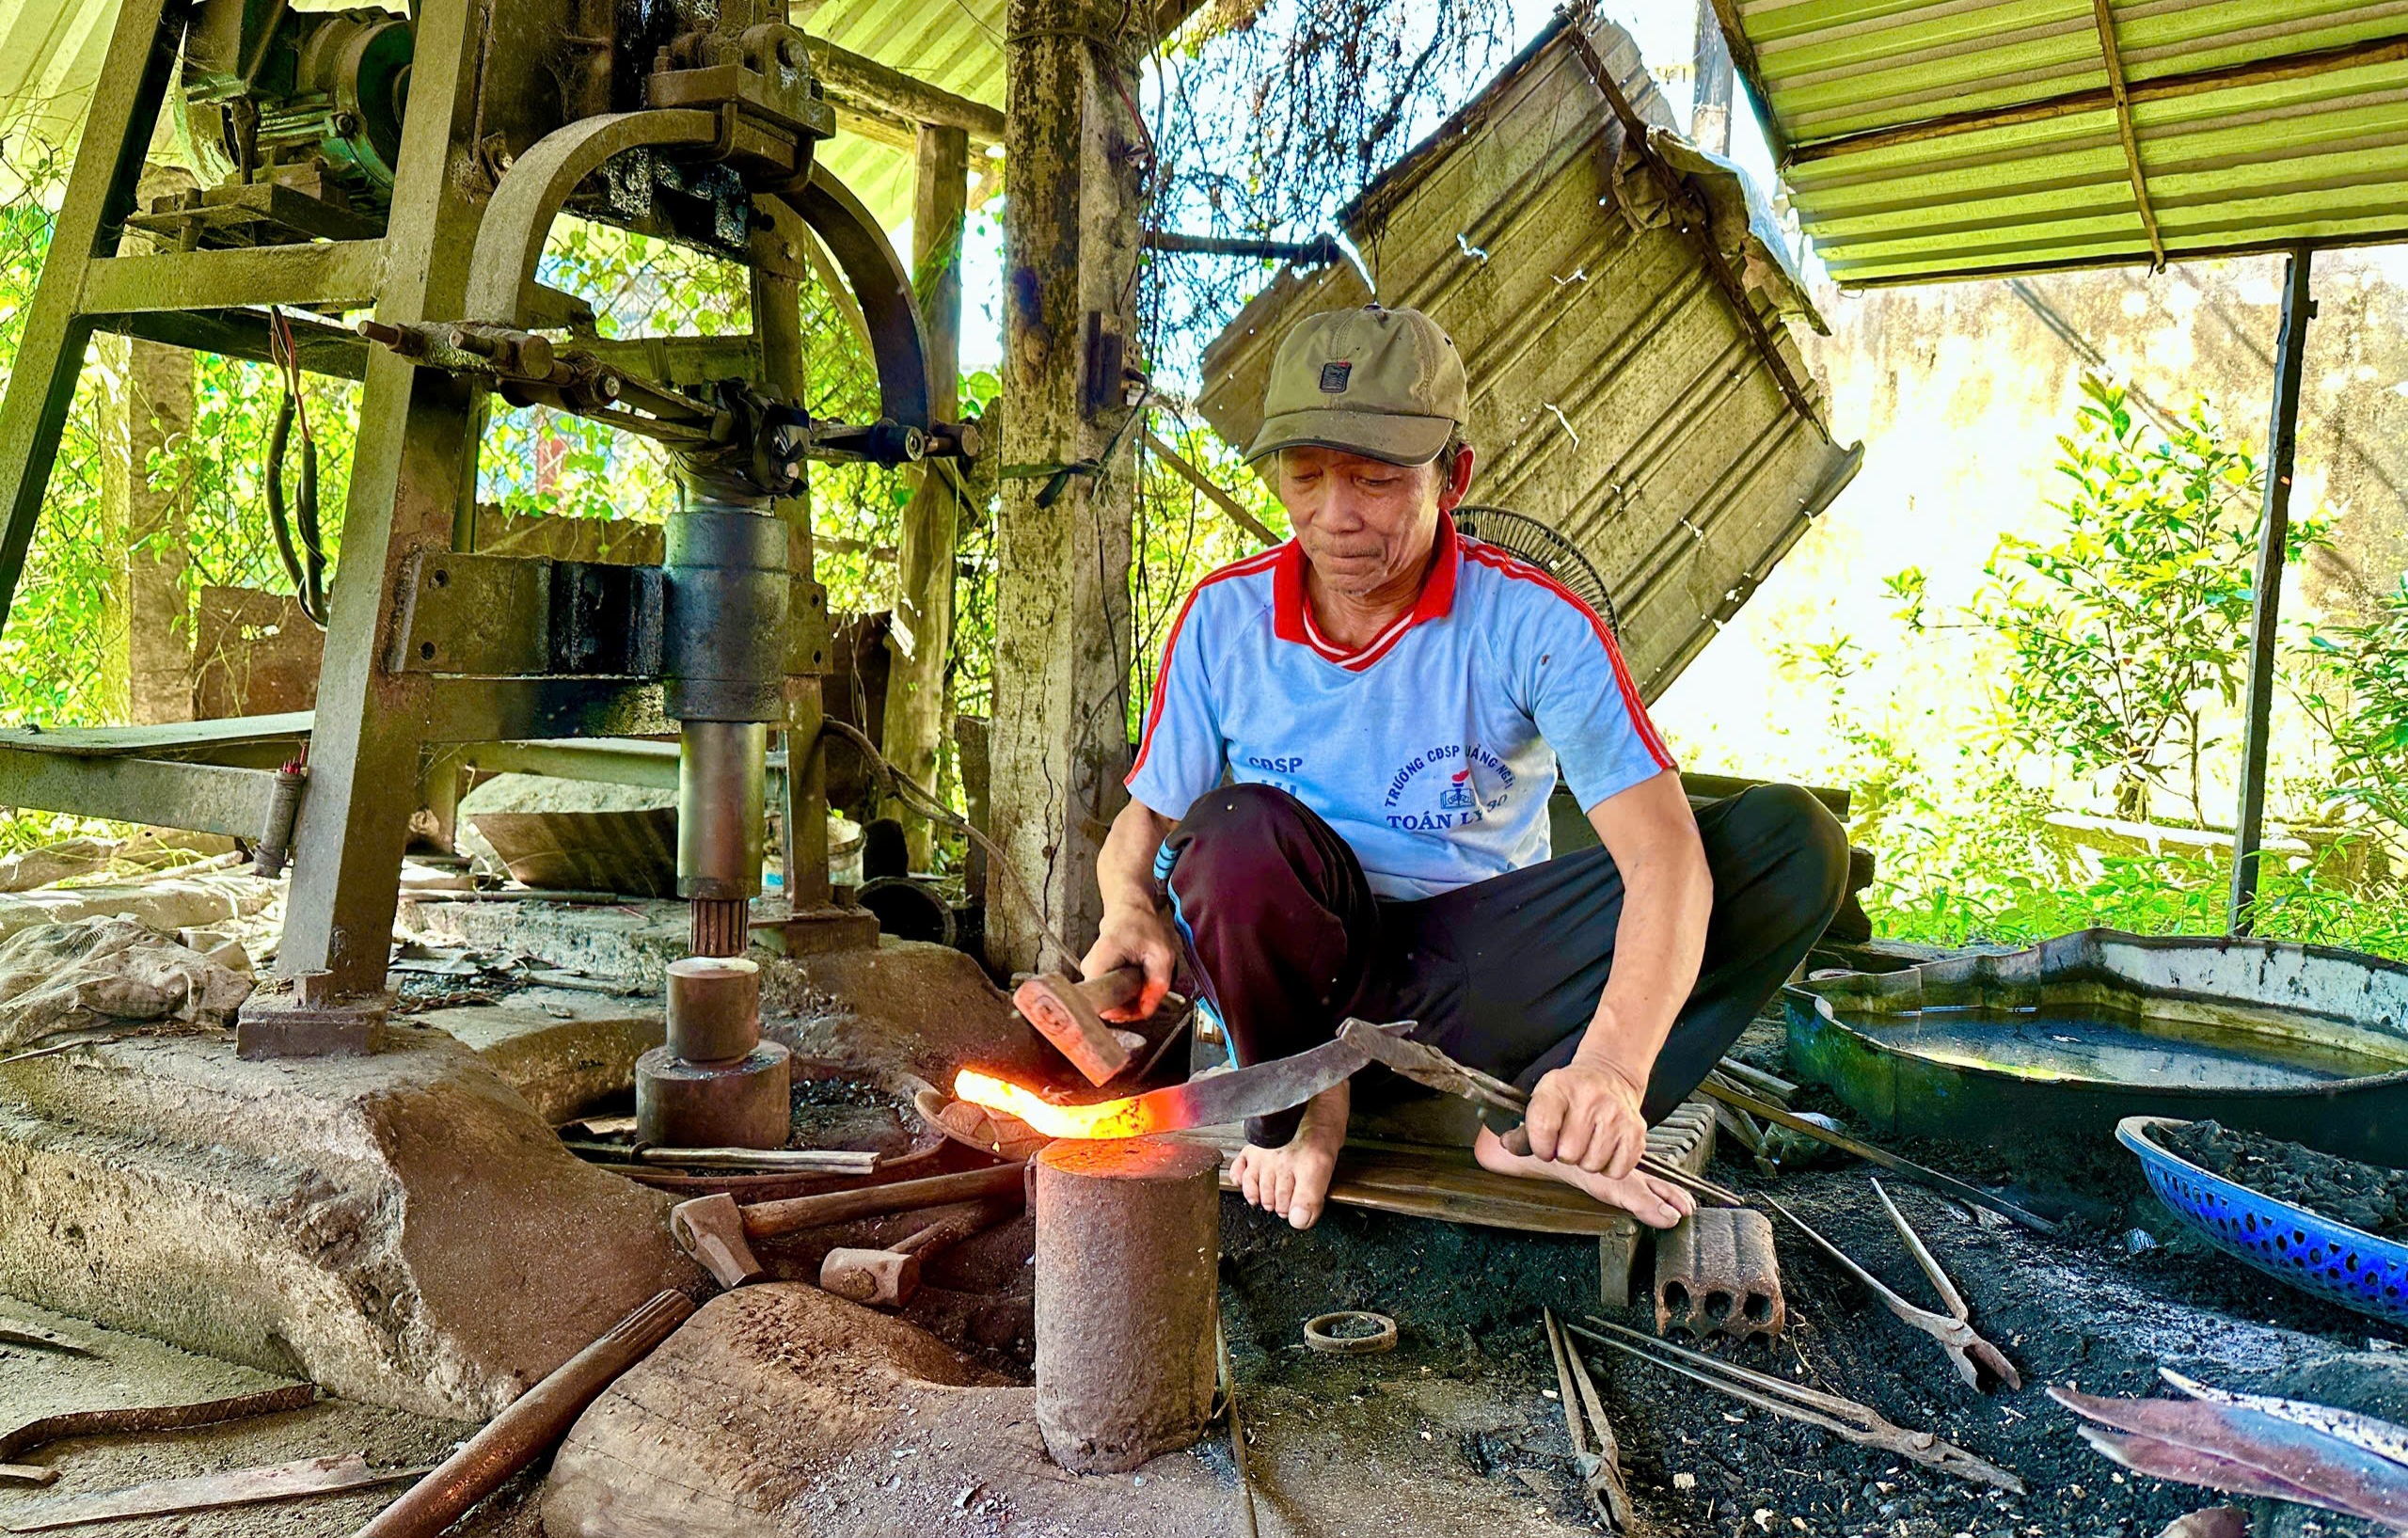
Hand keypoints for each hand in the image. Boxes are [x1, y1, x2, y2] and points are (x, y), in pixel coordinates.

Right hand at [1078, 902, 1177, 1020]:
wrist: (1129, 908)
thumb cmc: (1143, 925)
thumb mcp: (1161, 954)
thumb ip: (1157, 985)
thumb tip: (1146, 1011)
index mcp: (1100, 964)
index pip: (1102, 1006)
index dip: (1124, 1012)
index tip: (1140, 1002)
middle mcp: (1088, 971)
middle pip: (1108, 1006)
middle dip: (1132, 1004)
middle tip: (1148, 986)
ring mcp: (1089, 974)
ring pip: (1110, 1001)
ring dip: (1131, 997)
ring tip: (1141, 976)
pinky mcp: (1095, 975)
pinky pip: (1111, 994)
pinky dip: (1127, 991)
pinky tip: (1135, 977)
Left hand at [1521, 1060, 1647, 1176]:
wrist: (1611, 1075)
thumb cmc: (1572, 1092)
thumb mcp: (1543, 1098)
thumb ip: (1524, 1129)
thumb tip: (1509, 1145)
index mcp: (1559, 1088)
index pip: (1542, 1128)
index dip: (1540, 1146)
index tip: (1544, 1144)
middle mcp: (1590, 1099)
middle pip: (1567, 1154)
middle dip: (1564, 1154)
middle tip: (1570, 1140)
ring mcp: (1616, 1115)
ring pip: (1591, 1165)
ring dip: (1586, 1161)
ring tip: (1587, 1142)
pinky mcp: (1636, 1132)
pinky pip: (1616, 1170)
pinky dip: (1609, 1167)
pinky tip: (1605, 1148)